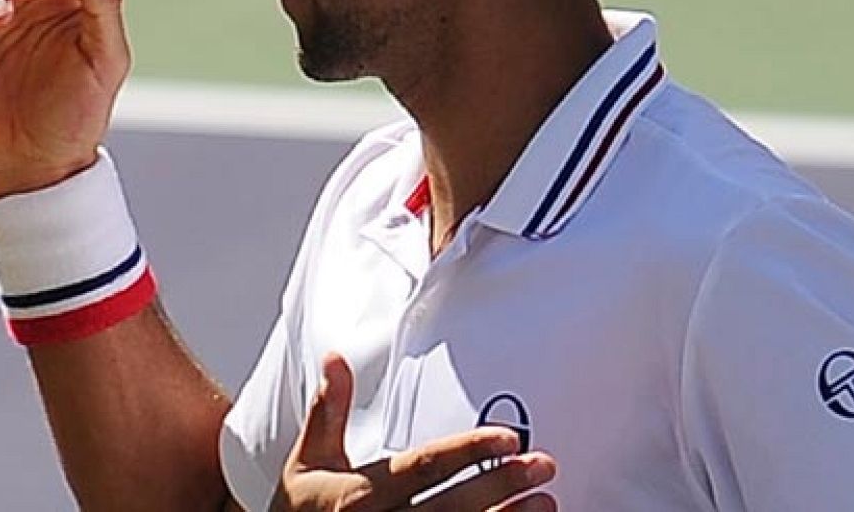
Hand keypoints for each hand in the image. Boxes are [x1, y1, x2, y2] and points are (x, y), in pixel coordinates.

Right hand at [273, 355, 556, 511]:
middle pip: (453, 507)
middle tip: (544, 464)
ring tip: (547, 502)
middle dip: (501, 485)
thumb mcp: (307, 461)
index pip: (423, 469)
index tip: (506, 438)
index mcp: (359, 496)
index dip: (467, 453)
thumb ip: (328, 411)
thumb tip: (335, 358)